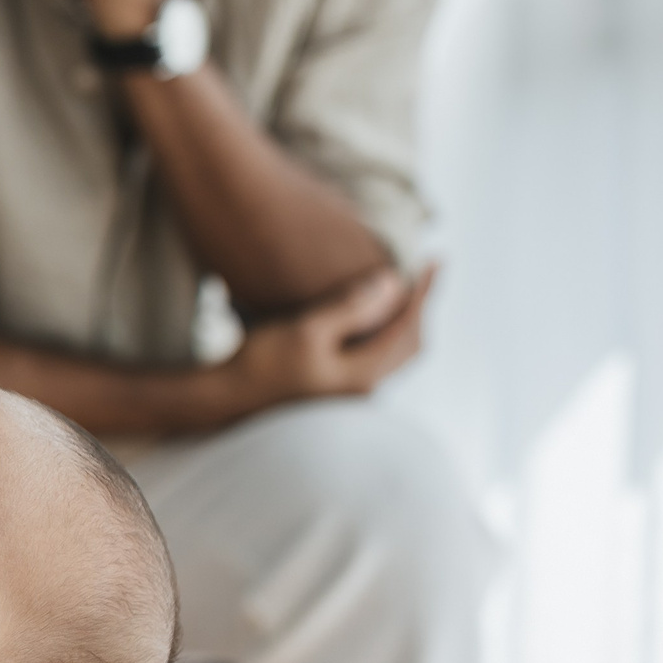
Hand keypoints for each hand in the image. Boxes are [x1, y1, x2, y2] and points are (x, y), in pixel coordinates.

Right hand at [225, 263, 433, 409]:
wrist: (227, 401)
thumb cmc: (262, 365)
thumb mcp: (306, 330)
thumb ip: (351, 308)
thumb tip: (392, 283)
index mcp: (364, 373)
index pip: (409, 326)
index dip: (424, 292)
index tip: (434, 261)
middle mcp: (364, 388)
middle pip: (410, 344)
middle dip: (419, 308)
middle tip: (424, 277)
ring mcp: (349, 392)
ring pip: (392, 354)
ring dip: (401, 322)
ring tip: (399, 296)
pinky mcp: (333, 390)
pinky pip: (374, 358)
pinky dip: (382, 334)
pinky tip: (366, 323)